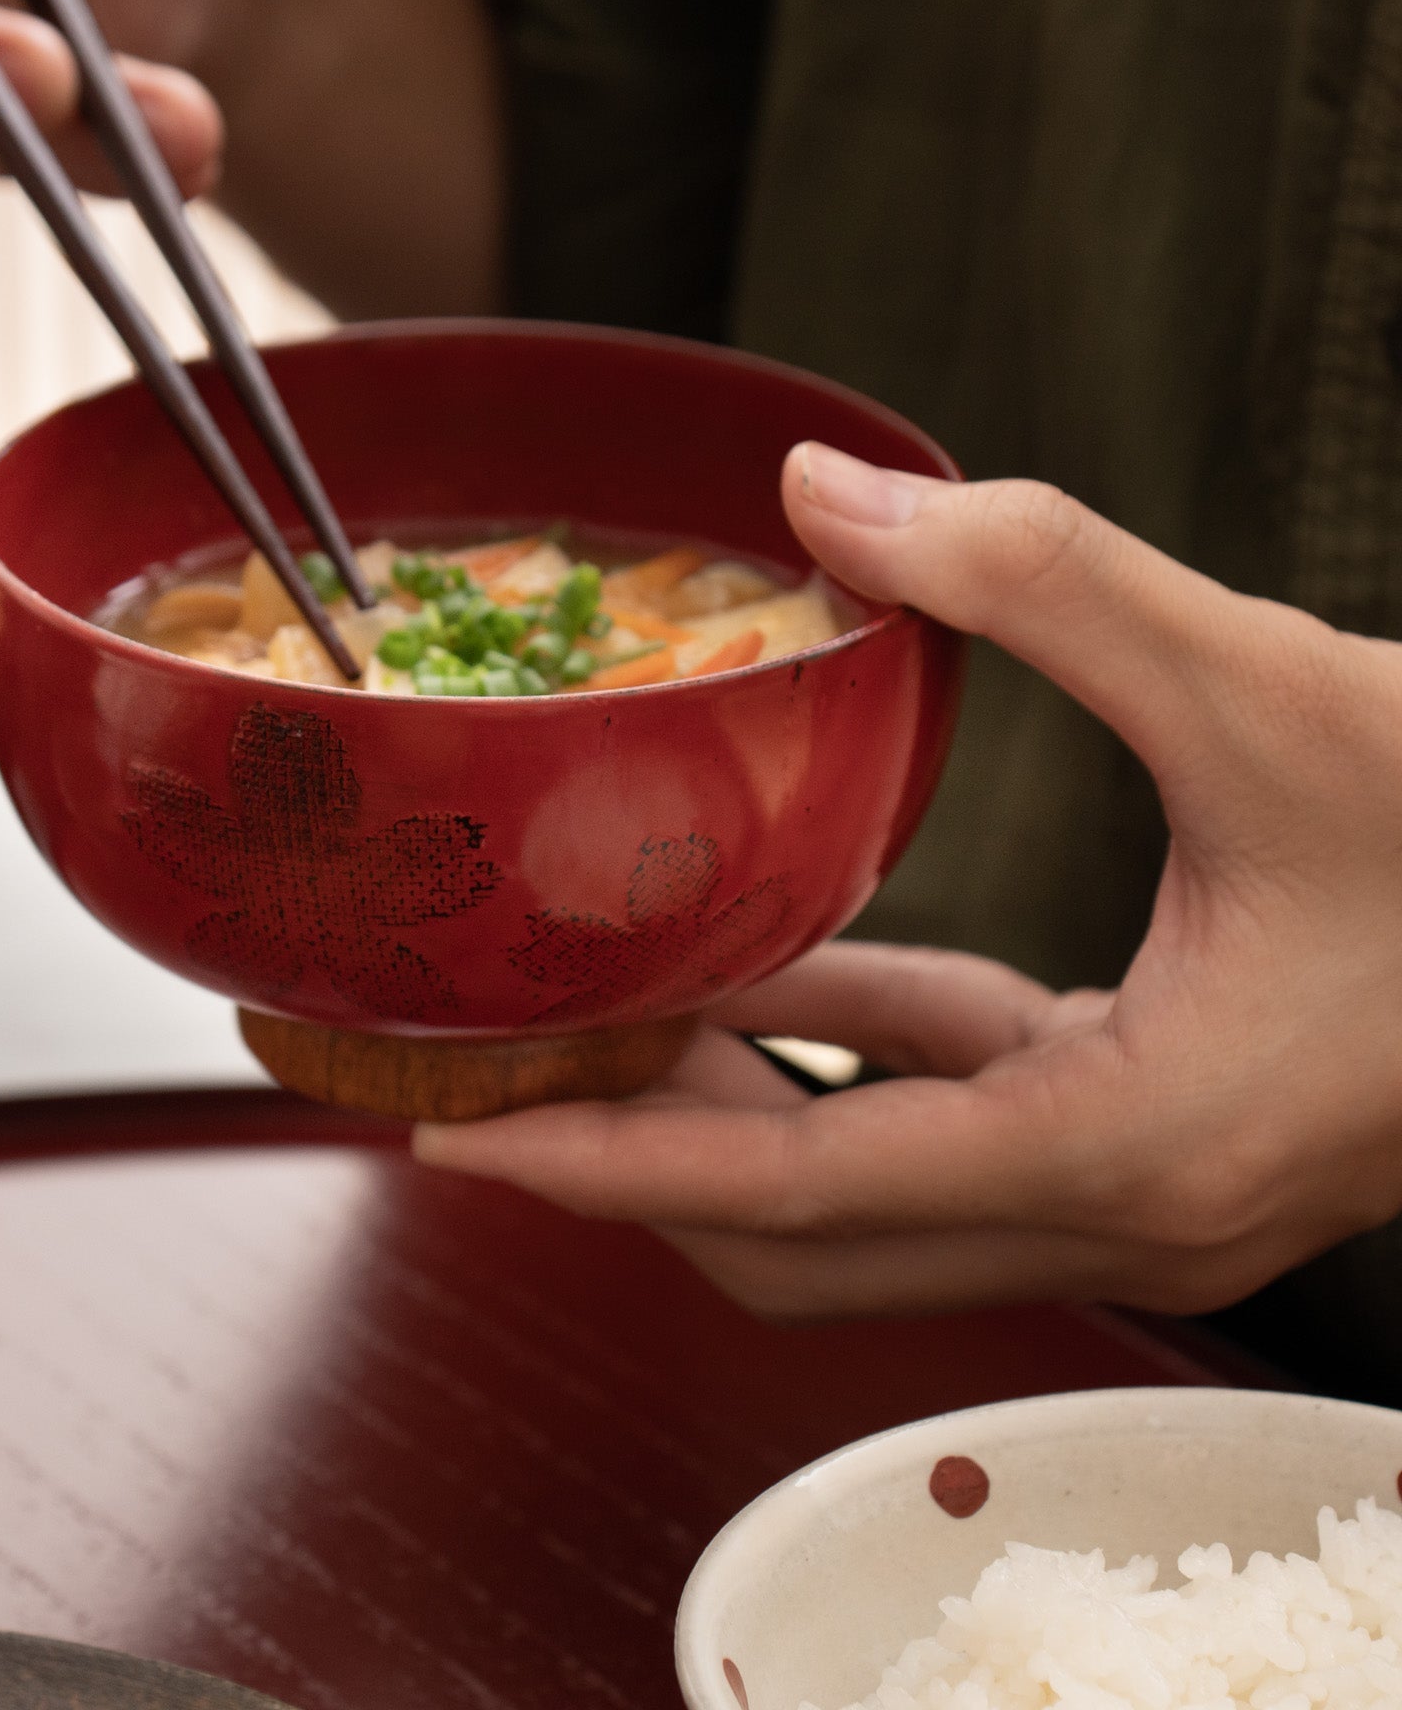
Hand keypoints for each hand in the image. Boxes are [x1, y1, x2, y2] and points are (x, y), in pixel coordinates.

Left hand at [417, 443, 1401, 1319]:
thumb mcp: (1270, 683)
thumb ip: (1040, 579)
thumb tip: (827, 493)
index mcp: (1134, 1141)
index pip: (801, 1193)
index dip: (612, 1165)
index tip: (457, 1150)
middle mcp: (1129, 1207)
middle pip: (810, 1233)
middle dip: (641, 1151)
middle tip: (494, 1064)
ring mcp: (1153, 1189)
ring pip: (881, 1190)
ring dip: (740, 1104)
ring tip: (594, 1002)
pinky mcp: (1166, 1127)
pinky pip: (962, 1111)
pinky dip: (856, 1048)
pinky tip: (775, 959)